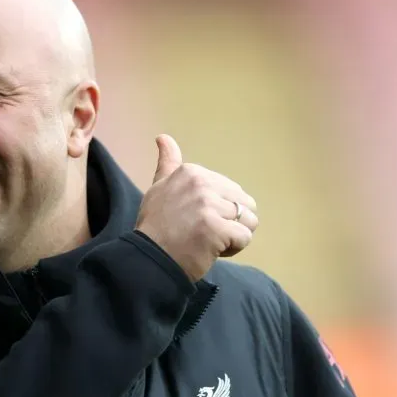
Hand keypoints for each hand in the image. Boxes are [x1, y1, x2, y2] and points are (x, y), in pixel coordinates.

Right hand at [136, 134, 258, 281]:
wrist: (149, 260)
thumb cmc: (155, 227)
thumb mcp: (158, 188)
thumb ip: (167, 163)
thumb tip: (163, 137)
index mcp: (191, 172)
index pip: (230, 190)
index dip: (218, 210)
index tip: (193, 219)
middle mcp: (201, 183)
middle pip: (244, 204)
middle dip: (230, 222)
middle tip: (203, 233)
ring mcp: (209, 205)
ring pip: (248, 221)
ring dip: (234, 236)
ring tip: (210, 242)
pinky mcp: (217, 228)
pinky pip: (244, 238)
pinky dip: (233, 248)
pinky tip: (211, 250)